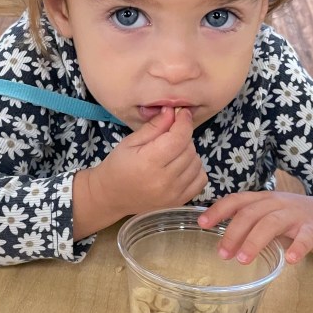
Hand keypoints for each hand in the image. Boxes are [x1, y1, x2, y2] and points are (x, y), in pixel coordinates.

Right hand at [73, 108, 205, 237]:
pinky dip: (195, 169)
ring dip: (189, 153)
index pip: (178, 138)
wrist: (112, 196)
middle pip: (189, 150)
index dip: (184, 122)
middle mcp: (164, 180)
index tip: (183, 114)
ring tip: (174, 153)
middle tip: (171, 136)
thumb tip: (172, 111)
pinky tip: (182, 167)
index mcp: (148, 162)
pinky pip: (201, 180)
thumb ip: (154, 126)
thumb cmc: (119, 165)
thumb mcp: (131, 142)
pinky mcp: (179, 202)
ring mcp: (173, 193)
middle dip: (184, 137)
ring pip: (197, 163)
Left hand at [198, 191, 312, 264]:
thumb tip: (221, 240)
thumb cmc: (294, 218)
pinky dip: (297, 247)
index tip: (202, 224)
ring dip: (255, 241)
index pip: (238, 200)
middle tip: (222, 254)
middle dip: (234, 233)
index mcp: (264, 200)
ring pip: (272, 223)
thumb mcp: (270, 214)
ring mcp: (297, 215)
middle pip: (251, 213)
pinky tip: (290, 260)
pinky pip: (305, 237)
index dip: (219, 210)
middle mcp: (278, 203)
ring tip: (243, 260)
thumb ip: (250, 223)